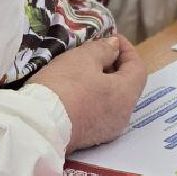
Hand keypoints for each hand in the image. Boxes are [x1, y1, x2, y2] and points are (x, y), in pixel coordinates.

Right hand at [27, 35, 146, 152]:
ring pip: (114, 100)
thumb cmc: (64, 85)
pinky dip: (96, 98)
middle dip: (115, 66)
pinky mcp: (91, 138)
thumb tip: (114, 46)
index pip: (138, 68)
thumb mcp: (83, 58)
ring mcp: (107, 130)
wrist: (39, 125)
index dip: (127, 49)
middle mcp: (123, 116)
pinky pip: (100, 112)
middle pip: (127, 85)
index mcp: (126, 95)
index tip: (111, 37)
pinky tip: (78, 90)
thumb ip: (103, 49)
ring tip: (86, 69)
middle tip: (98, 52)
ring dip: (104, 83)